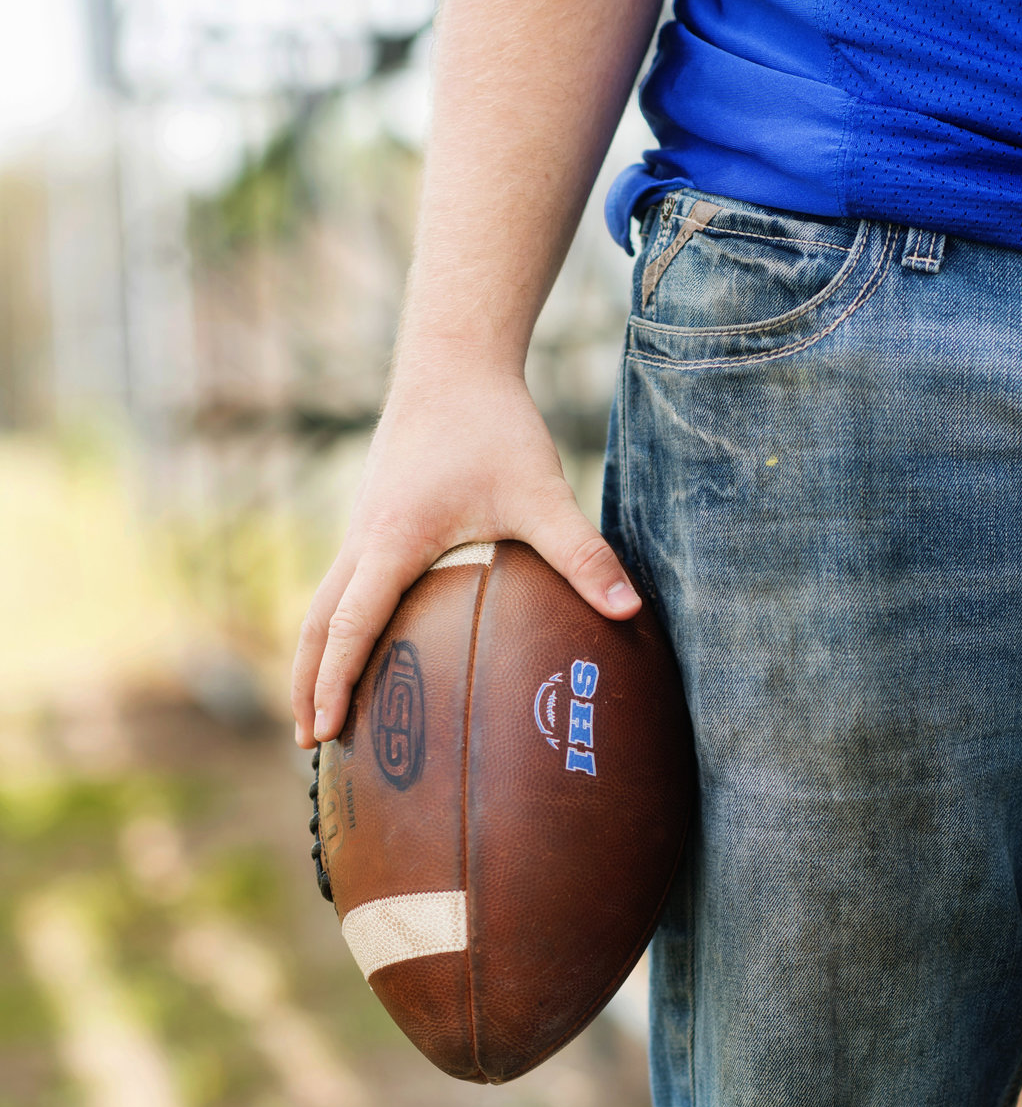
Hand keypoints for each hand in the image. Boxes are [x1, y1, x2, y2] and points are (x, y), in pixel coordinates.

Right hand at [290, 358, 639, 747]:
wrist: (454, 362)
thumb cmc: (495, 426)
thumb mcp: (543, 494)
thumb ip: (583, 555)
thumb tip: (629, 611)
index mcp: (393, 541)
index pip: (350, 625)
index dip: (334, 681)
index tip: (324, 730)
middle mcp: (364, 538)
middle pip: (315, 624)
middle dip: (308, 684)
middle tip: (309, 744)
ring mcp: (361, 529)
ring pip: (321, 604)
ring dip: (313, 658)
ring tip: (317, 711)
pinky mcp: (371, 520)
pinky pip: (339, 585)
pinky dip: (332, 627)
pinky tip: (354, 651)